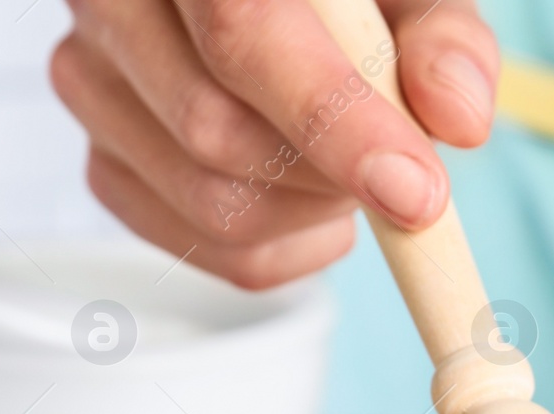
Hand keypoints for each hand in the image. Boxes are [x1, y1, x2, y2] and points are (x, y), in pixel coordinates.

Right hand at [52, 0, 497, 287]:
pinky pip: (208, 249)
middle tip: (399, 162)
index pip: (242, 36)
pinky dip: (291, 248)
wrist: (292, 9)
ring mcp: (95, 85)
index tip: (417, 190)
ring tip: (351, 162)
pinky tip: (316, 196)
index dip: (333, 122)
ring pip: (211, 206)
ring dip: (316, 213)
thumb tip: (458, 116)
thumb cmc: (349, 0)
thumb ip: (442, 37)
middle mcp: (114, 5)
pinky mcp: (107, 162)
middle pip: (216, 135)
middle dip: (334, 175)